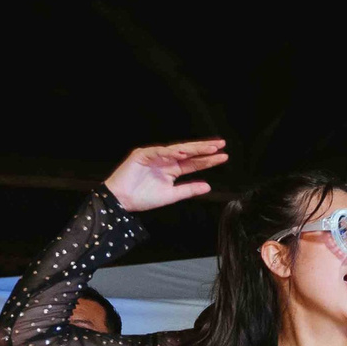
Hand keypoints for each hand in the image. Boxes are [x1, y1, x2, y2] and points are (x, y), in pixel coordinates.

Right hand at [103, 139, 228, 212]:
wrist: (122, 201)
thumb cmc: (144, 198)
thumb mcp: (172, 195)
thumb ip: (189, 190)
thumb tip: (208, 186)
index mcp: (173, 170)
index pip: (194, 163)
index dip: (208, 160)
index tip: (224, 156)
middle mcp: (166, 160)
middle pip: (188, 153)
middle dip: (204, 148)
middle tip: (221, 144)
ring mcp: (154, 156)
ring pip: (176, 149)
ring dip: (192, 148)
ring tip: (208, 148)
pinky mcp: (141, 154)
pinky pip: (158, 151)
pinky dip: (169, 152)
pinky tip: (183, 153)